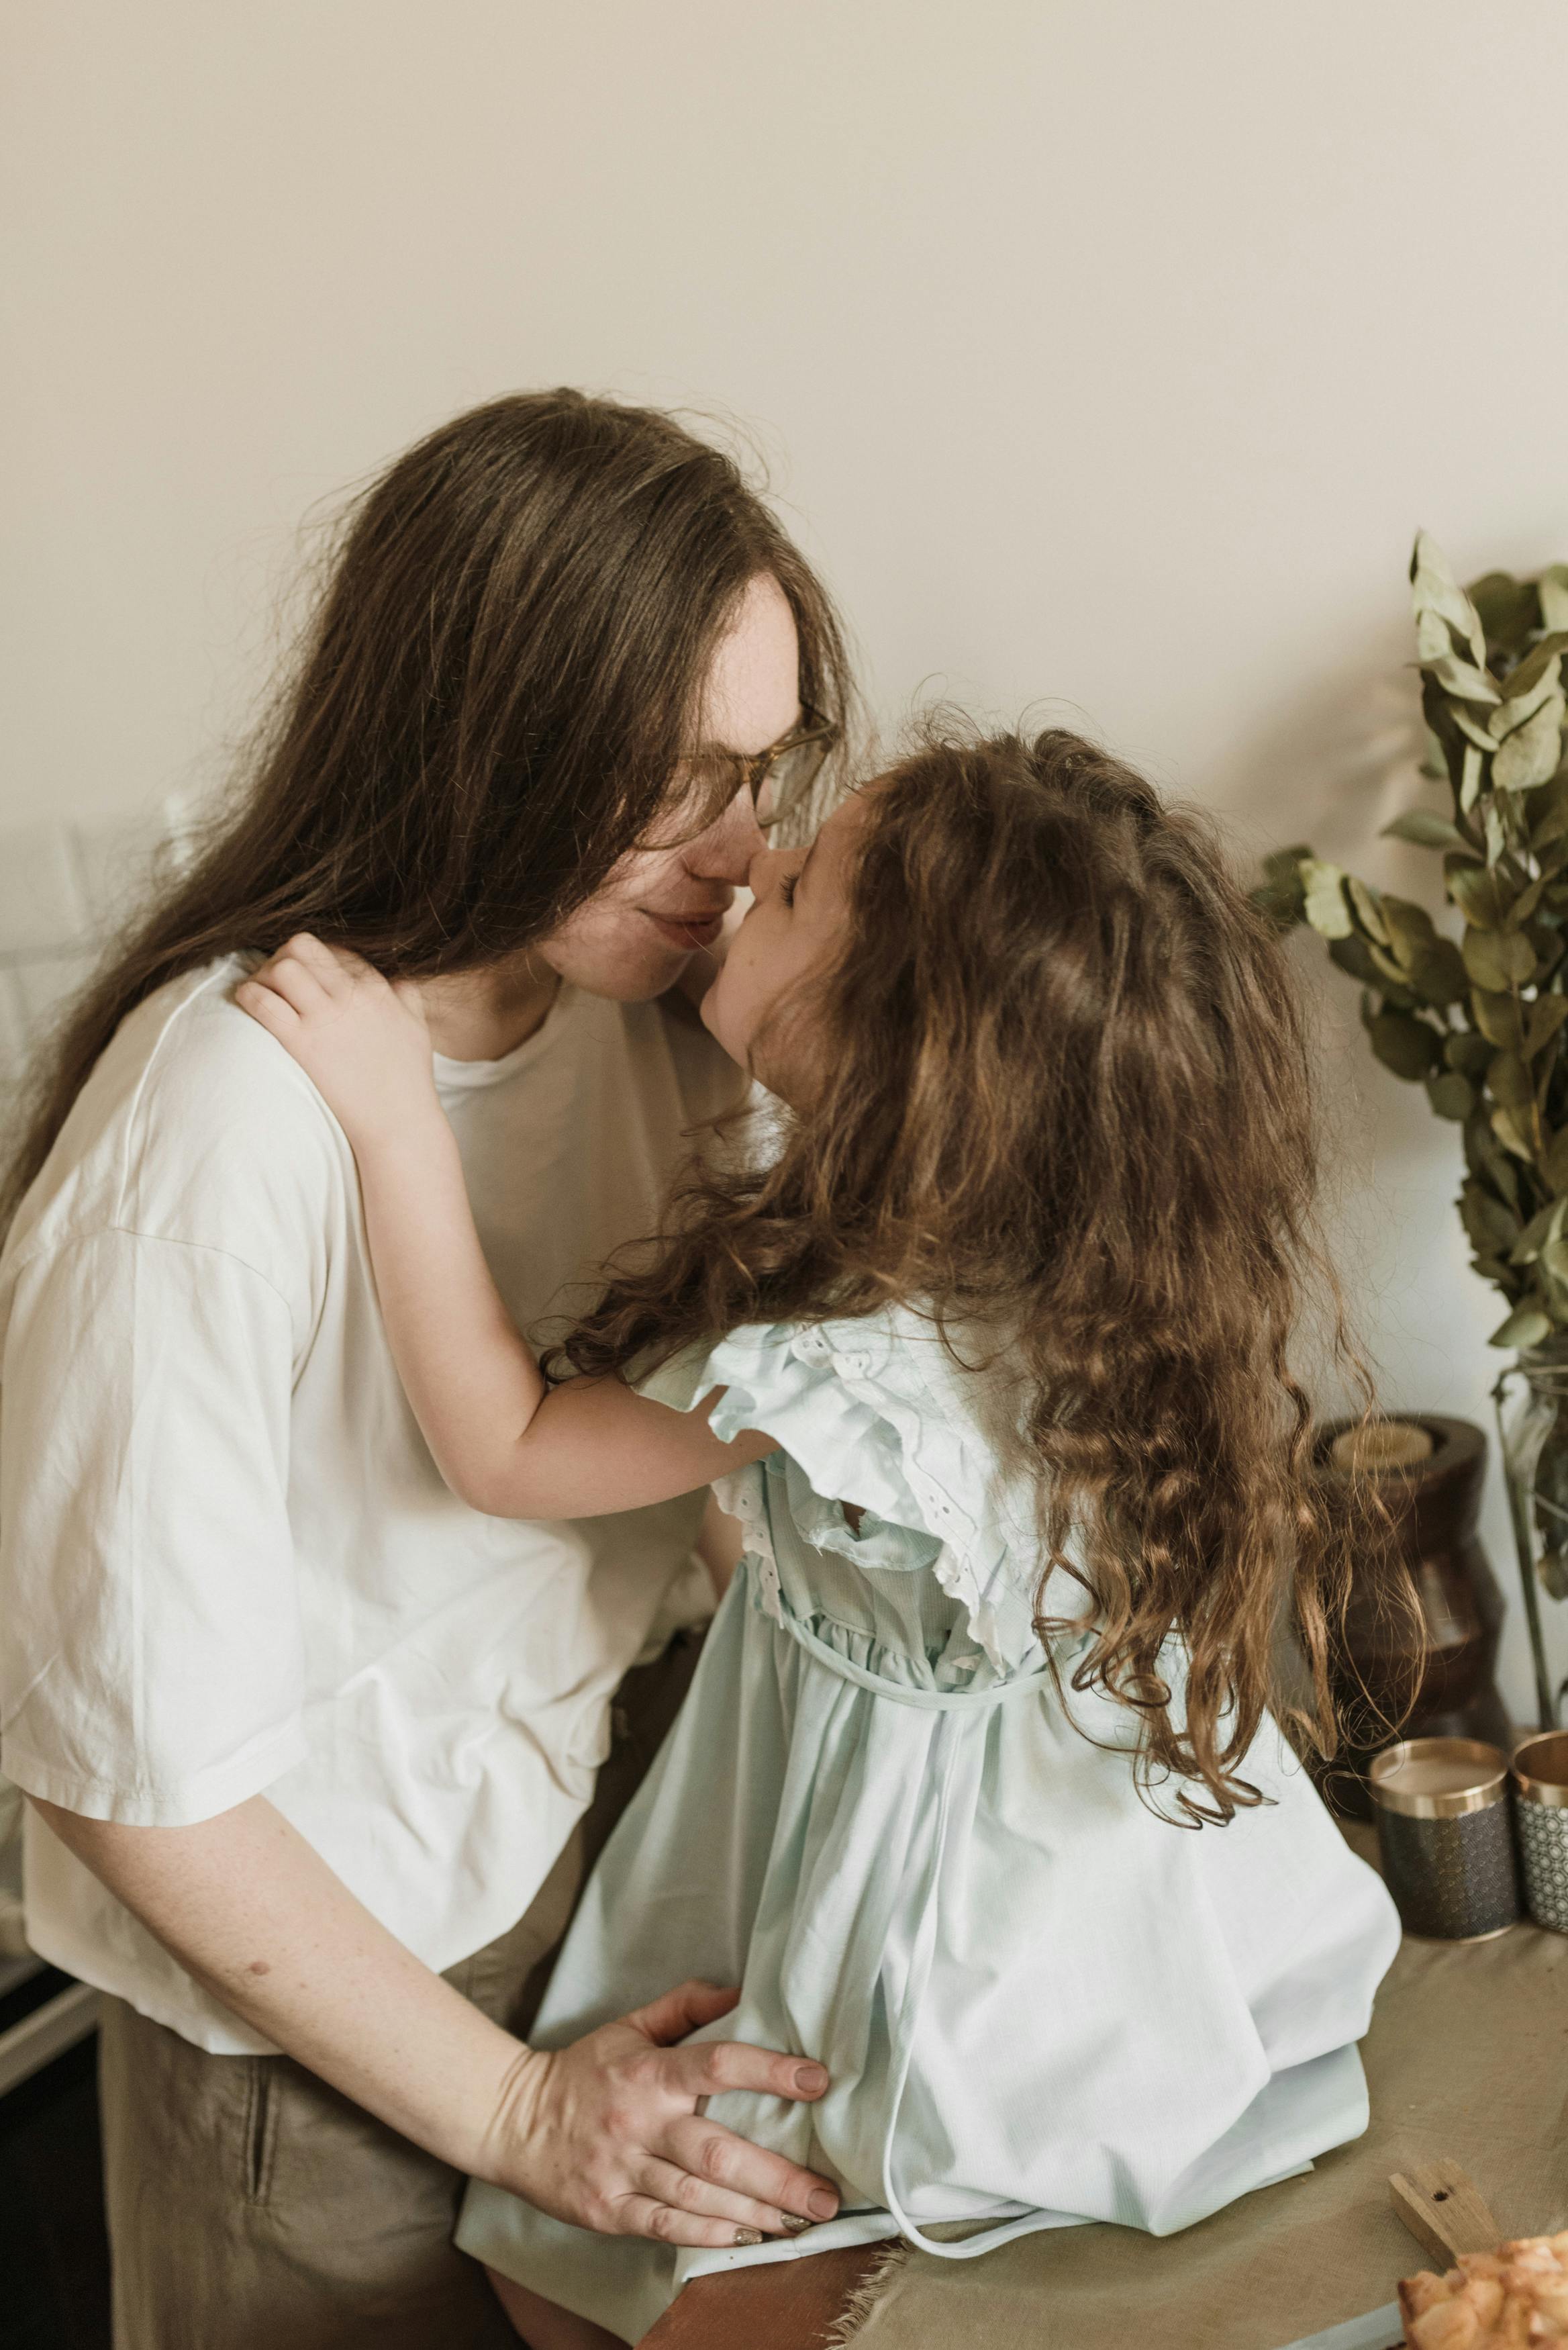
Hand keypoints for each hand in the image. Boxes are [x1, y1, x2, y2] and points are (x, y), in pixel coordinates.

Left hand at [236, 934, 435, 1148]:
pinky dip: (248, 995)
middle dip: (284, 956)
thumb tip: (398, 981)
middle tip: (278, 980)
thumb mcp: (418, 1028)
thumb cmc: (409, 1080)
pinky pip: (264, 1003)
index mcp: (378, 989)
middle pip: (304, 947)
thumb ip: (409, 997)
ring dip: (264, 973)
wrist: (399, 1122)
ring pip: (283, 967)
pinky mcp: (303, 1043)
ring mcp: (326, 1017)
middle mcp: (352, 995)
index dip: (317, 960)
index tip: (307, 977)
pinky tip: (245, 1000)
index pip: (337, 952)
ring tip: (261, 991)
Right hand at [481, 1980, 839, 2249]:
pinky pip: (665, 2227)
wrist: (512, 2120)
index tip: (818, 2081)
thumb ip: (685, 2006)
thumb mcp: (629, 2026)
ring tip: (801, 2223)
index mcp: (649, 2073)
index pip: (716, 2064)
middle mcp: (640, 2123)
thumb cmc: (583, 2071)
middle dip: (777, 2177)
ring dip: (755, 2214)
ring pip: (697, 2197)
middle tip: (826, 2196)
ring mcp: (622, 2171)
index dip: (769, 2071)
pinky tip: (747, 2238)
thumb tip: (740, 1991)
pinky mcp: (608, 2211)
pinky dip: (709, 2235)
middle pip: (716, 2152)